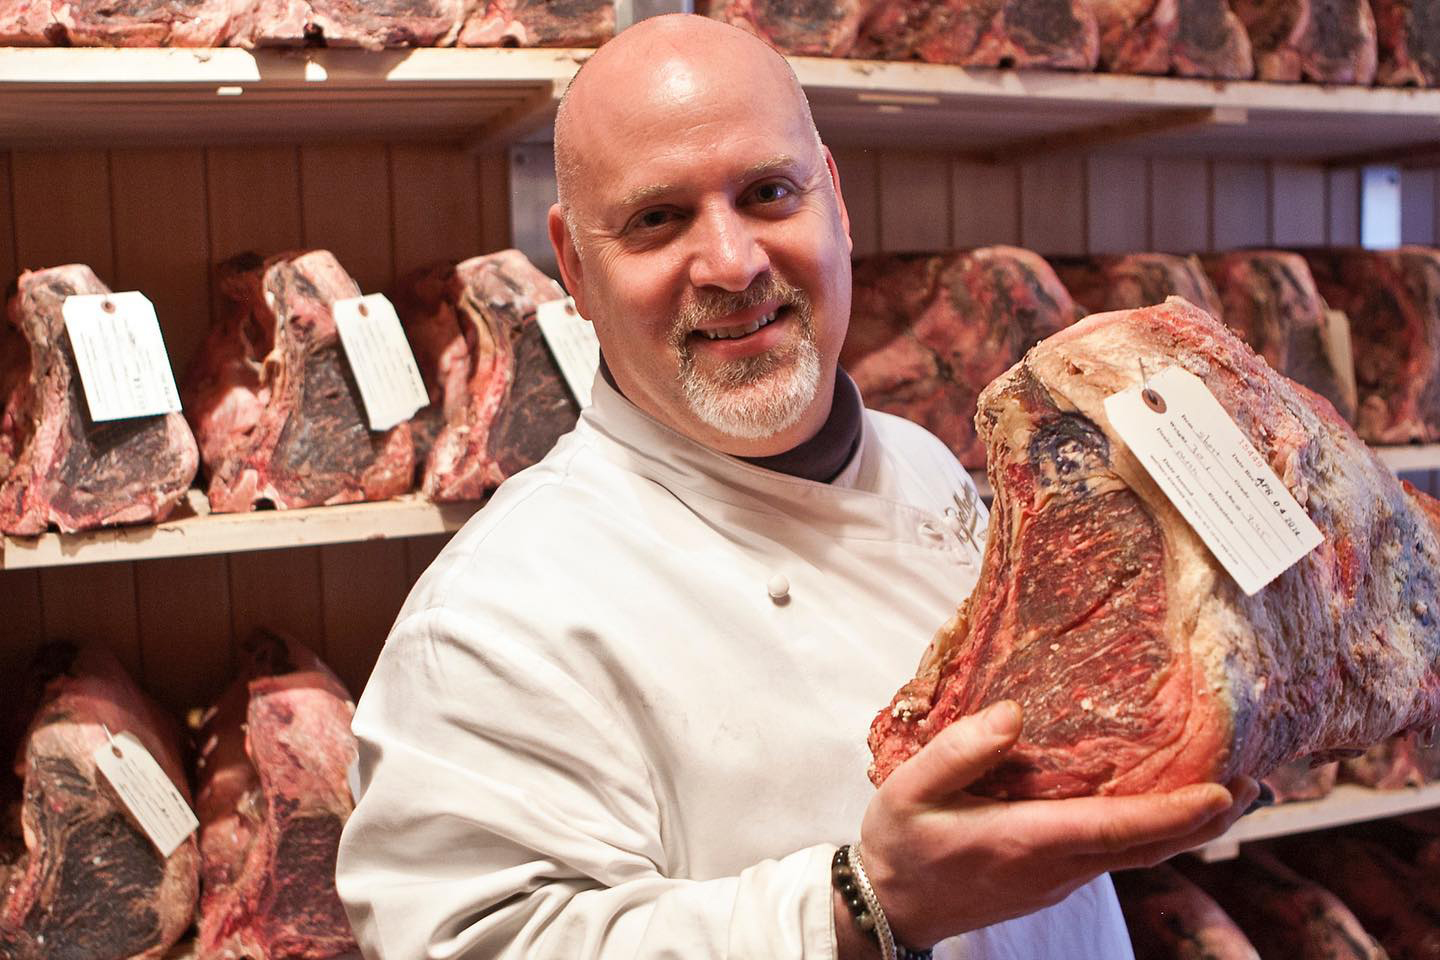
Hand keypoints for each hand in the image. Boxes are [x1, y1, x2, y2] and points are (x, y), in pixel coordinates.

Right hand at [857, 700, 1257, 949]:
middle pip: (1149, 848)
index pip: (1118, 829)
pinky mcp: (1053, 879)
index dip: (1175, 812)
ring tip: (1231, 795)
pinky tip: (1162, 809)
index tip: (1224, 791)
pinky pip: (1117, 855)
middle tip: (1256, 785)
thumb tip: (1014, 715)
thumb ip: (958, 750)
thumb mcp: (909, 790)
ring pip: (1139, 855)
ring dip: (1187, 828)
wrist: (890, 907)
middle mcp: (1056, 866)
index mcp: (1026, 841)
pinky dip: (1153, 832)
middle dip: (1205, 820)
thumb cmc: (899, 843)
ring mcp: (1059, 878)